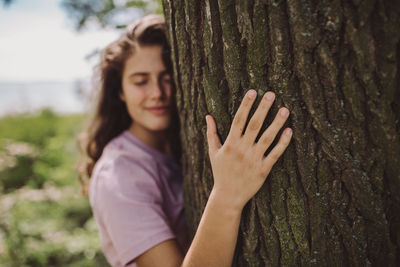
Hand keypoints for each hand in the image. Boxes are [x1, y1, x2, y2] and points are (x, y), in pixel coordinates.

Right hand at [206, 89, 292, 210]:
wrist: (228, 196)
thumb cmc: (220, 172)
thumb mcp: (213, 152)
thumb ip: (211, 133)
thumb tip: (208, 116)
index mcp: (230, 143)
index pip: (238, 120)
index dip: (245, 105)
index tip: (252, 92)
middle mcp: (242, 149)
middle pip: (254, 125)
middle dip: (262, 108)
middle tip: (271, 94)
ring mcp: (254, 159)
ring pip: (267, 138)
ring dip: (276, 123)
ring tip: (285, 109)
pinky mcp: (264, 169)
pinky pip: (275, 154)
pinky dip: (282, 143)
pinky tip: (289, 131)